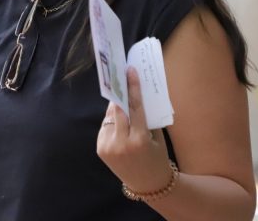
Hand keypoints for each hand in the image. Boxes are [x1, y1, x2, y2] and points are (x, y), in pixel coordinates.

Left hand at [97, 67, 173, 192]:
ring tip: (121, 97)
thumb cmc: (157, 157)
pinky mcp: (100, 149)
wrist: (149, 185)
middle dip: (120, 92)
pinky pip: (105, 127)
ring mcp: (108, 147)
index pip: (134, 107)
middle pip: (118, 109)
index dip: (132, 87)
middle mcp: (121, 143)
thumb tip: (135, 93)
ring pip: (109, 117)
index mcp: (139, 140)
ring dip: (115, 106)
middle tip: (122, 77)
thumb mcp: (157, 137)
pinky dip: (112, 120)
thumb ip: (146, 117)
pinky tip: (118, 118)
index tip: (130, 71)